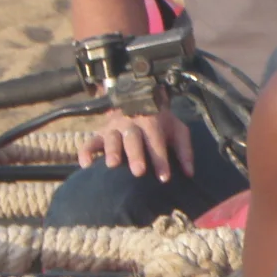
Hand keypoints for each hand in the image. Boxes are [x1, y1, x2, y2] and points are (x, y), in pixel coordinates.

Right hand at [78, 108, 193, 181]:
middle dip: (136, 155)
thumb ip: (184, 151)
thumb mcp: (177, 130)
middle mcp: (131, 124)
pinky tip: (86, 165)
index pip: (157, 142)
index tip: (164, 178)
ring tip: (112, 165)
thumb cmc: (161, 122)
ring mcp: (113, 128)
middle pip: (133, 139)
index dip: (161, 160)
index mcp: (152, 123)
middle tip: (138, 172)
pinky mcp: (100, 133)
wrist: (138, 99)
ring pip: (111, 139)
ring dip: (111, 151)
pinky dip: (86, 152)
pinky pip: (90, 142)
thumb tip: (190, 173)